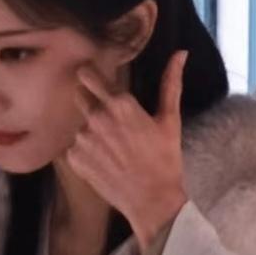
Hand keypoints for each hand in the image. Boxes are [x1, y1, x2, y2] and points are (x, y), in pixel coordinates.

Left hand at [66, 49, 189, 251]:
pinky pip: (74, 146)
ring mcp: (83, 139)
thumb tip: (181, 53)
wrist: (152, 201)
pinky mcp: (75, 159)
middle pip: (79, 95)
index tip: (93, 77)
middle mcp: (96, 117)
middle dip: (90, 101)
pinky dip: (85, 152)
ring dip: (90, 130)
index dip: (89, 75)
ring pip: (79, 123)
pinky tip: (104, 161)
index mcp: (119, 103)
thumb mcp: (170, 120)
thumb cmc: (164, 160)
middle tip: (109, 119)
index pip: (88, 74)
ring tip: (110, 147)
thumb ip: (171, 83)